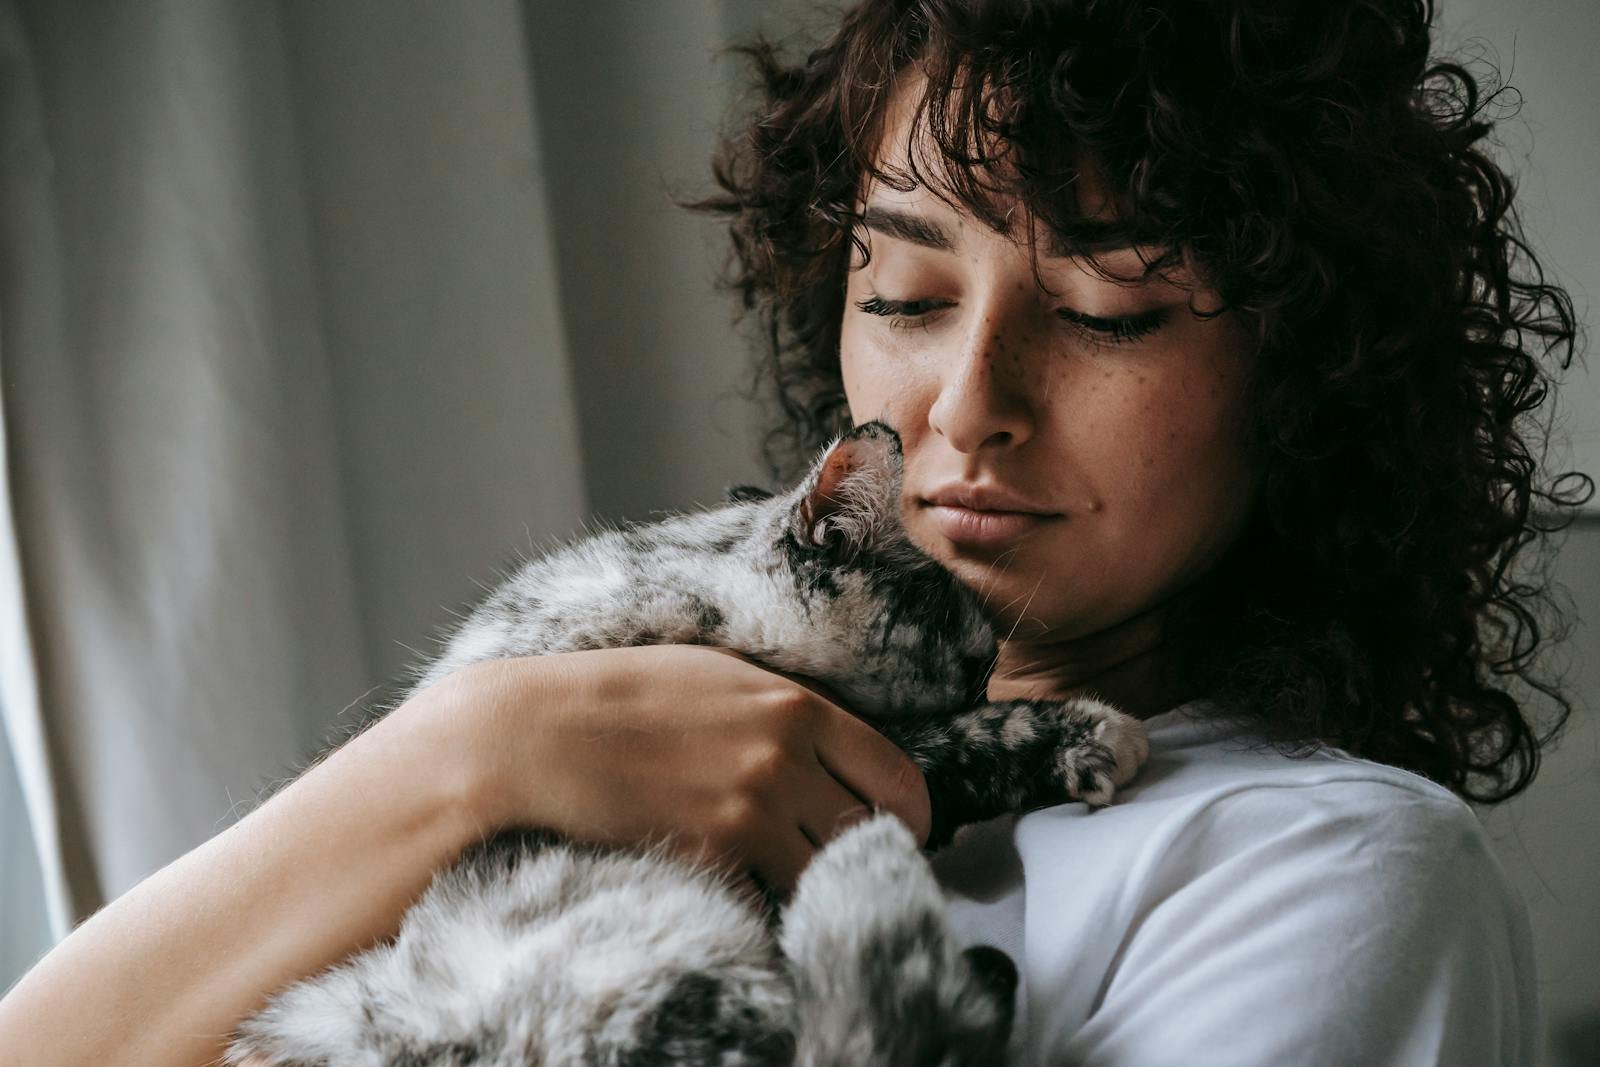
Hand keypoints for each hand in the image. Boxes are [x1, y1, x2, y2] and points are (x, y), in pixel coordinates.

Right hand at [412, 645, 931, 896]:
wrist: (538, 733)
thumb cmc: (622, 697)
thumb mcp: (721, 676)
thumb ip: (785, 711)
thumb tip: (833, 752)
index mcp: (795, 705)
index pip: (898, 775)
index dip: (908, 815)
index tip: (895, 832)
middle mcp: (785, 756)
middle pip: (875, 831)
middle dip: (869, 854)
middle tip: (846, 864)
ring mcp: (749, 808)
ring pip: (830, 872)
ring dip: (821, 884)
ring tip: (795, 881)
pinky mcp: (710, 854)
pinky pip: (771, 898)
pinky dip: (769, 903)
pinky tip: (746, 890)